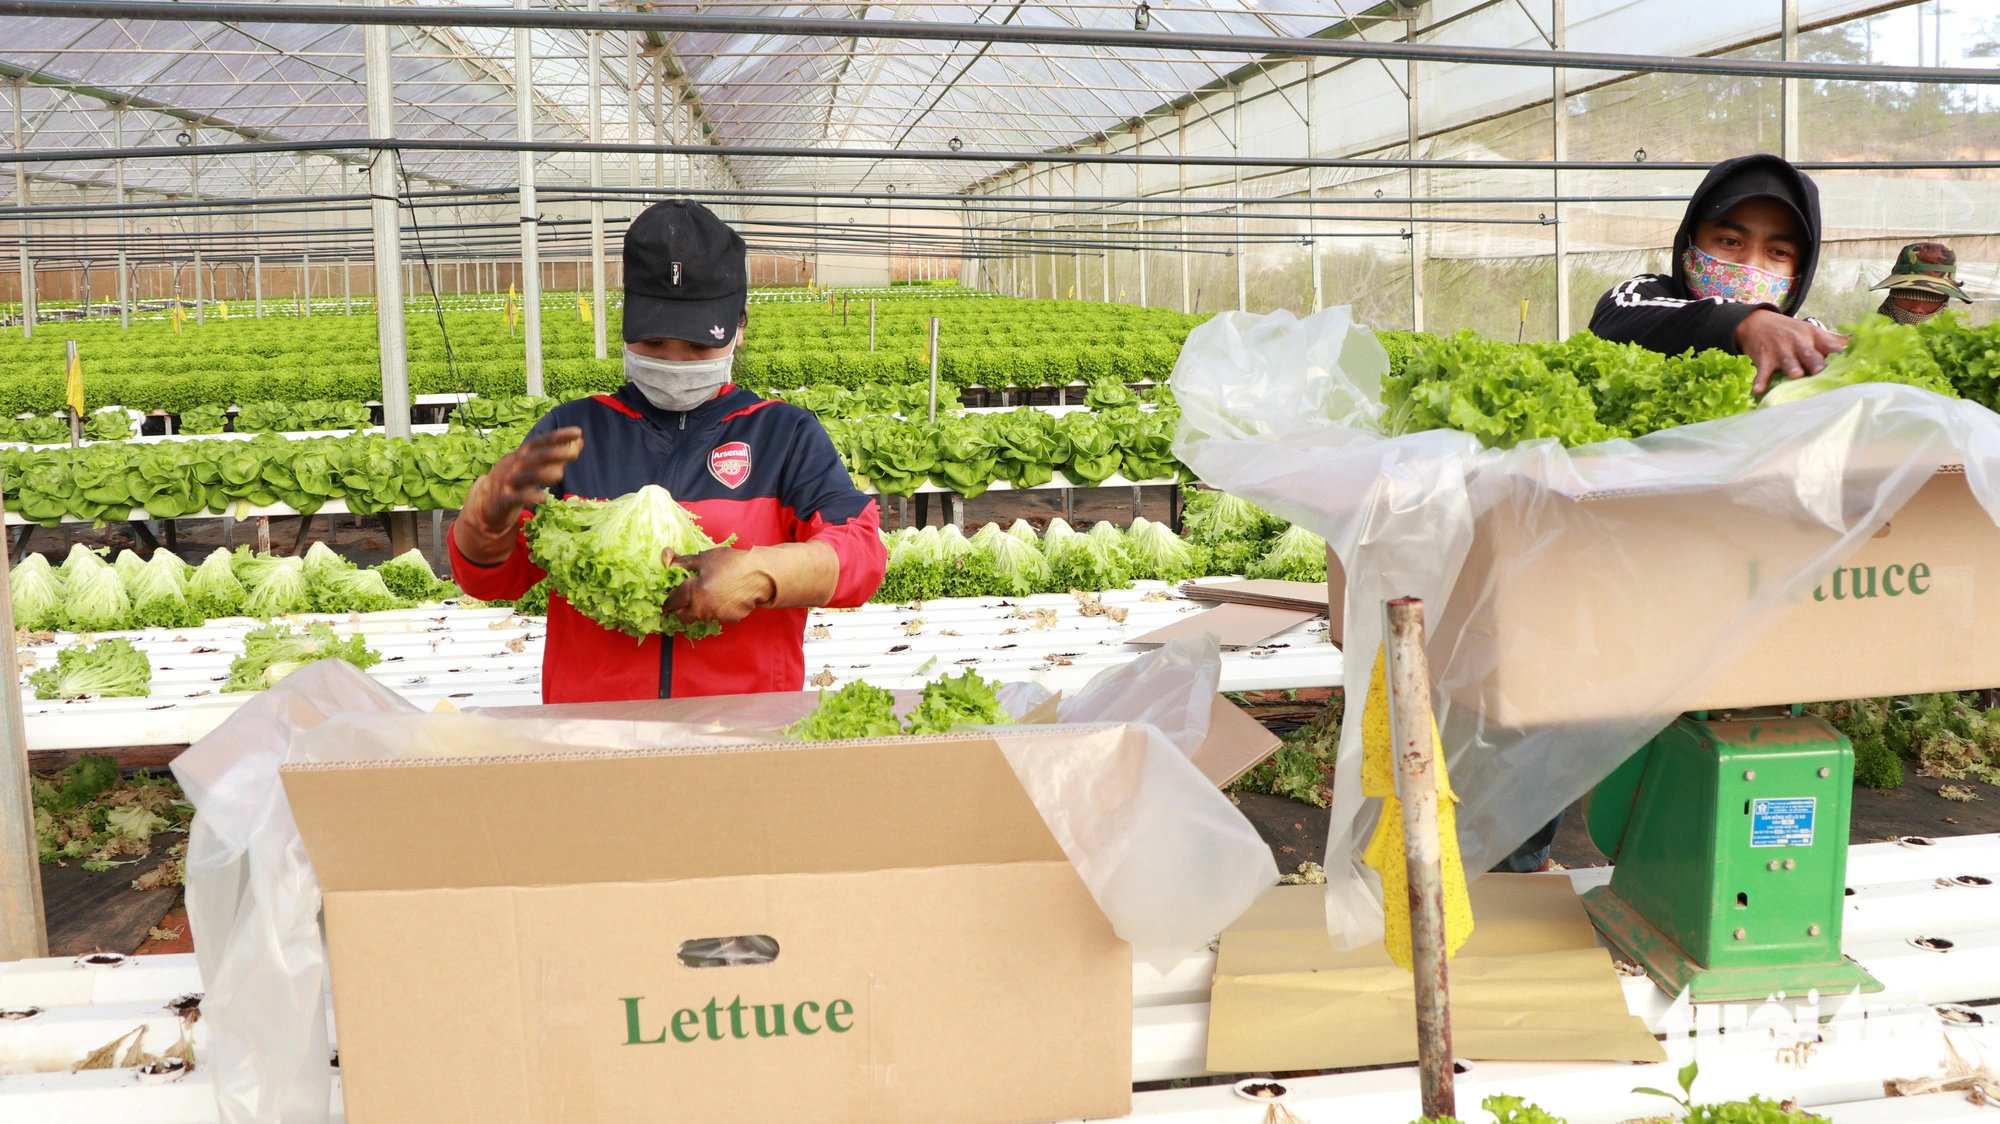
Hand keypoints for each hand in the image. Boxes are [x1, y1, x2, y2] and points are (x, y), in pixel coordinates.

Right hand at [454, 427, 582, 564]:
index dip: (558, 436)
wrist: (486, 502)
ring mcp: (508, 482)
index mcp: (523, 455)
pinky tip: (544, 498)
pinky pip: (516, 498)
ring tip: (560, 474)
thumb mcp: (534, 466)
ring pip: (526, 476)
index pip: (541, 442)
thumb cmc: (517, 480)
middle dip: (553, 453)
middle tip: (573, 453)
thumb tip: (580, 441)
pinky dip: (529, 497)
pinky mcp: (505, 500)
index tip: (577, 432)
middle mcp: (515, 465)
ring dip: (542, 474)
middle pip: (534, 457)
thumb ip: (557, 455)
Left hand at [662, 541, 840, 625]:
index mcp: (694, 592)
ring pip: (700, 617)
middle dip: (680, 611)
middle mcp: (703, 608)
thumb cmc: (733, 563)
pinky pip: (718, 616)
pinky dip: (717, 610)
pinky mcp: (730, 619)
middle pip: (683, 617)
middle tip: (682, 602)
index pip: (673, 602)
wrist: (761, 575)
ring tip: (706, 596)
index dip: (668, 602)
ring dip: (698, 610)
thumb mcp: (706, 558)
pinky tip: (724, 598)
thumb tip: (665, 556)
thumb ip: (684, 562)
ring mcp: (717, 615)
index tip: (666, 603)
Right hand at [1737, 310, 1846, 395]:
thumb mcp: (1811, 331)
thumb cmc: (1790, 331)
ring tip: (1796, 376)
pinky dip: (1760, 381)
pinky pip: (1763, 372)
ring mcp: (1780, 350)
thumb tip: (1859, 344)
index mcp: (1814, 336)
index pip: (1830, 345)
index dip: (1840, 354)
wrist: (1757, 323)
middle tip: (1822, 372)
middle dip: (1815, 363)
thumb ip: (1832, 340)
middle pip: (1809, 354)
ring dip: (1791, 368)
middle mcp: (1798, 342)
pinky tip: (1759, 390)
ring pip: (1788, 362)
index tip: (1850, 364)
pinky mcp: (1764, 359)